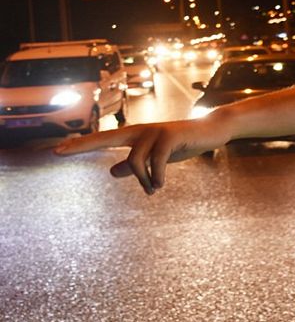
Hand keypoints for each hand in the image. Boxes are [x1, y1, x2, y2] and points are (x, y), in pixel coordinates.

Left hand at [54, 119, 230, 194]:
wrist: (211, 130)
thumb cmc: (183, 143)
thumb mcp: (156, 156)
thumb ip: (134, 164)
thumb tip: (112, 172)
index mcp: (135, 135)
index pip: (102, 140)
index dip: (80, 145)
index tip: (56, 151)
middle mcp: (140, 130)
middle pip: (105, 138)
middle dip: (81, 145)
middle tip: (56, 152)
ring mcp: (155, 131)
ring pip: (135, 160)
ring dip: (143, 180)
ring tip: (153, 190)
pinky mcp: (170, 136)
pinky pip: (155, 161)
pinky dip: (156, 177)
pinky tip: (159, 185)